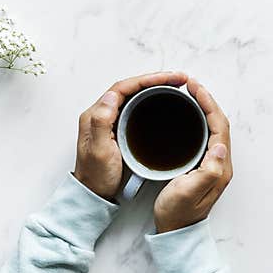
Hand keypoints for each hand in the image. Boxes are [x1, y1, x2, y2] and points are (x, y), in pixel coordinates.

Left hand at [74, 71, 188, 199]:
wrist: (95, 194)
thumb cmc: (96, 176)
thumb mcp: (99, 151)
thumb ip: (101, 122)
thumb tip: (110, 95)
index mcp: (95, 114)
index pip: (123, 87)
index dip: (147, 79)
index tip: (169, 78)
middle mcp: (102, 113)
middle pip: (131, 87)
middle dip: (155, 79)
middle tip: (178, 78)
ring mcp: (111, 120)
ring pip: (134, 94)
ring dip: (154, 87)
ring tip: (175, 85)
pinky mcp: (119, 127)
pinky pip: (136, 105)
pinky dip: (151, 99)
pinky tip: (163, 100)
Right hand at [154, 79, 232, 232]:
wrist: (175, 232)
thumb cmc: (178, 214)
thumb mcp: (189, 193)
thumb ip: (208, 171)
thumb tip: (220, 146)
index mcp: (220, 166)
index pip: (219, 126)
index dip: (208, 104)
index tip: (194, 88)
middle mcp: (221, 162)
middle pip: (219, 123)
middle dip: (207, 100)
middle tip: (191, 84)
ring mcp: (214, 164)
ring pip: (213, 127)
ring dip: (204, 108)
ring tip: (190, 93)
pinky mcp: (204, 165)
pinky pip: (206, 135)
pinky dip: (199, 119)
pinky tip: (188, 115)